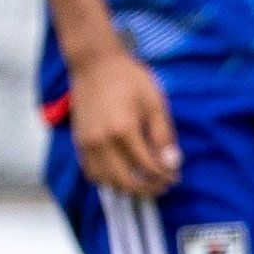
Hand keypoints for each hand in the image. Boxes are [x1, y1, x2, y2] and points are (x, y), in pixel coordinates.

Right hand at [64, 44, 177, 197]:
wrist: (95, 65)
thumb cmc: (129, 80)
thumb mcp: (155, 104)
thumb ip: (164, 136)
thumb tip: (172, 163)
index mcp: (123, 130)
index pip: (147, 167)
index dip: (164, 176)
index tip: (175, 177)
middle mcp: (101, 141)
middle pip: (125, 180)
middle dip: (147, 189)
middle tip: (162, 186)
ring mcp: (87, 143)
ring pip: (105, 181)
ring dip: (126, 188)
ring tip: (144, 184)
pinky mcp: (79, 142)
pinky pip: (91, 171)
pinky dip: (107, 180)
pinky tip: (122, 175)